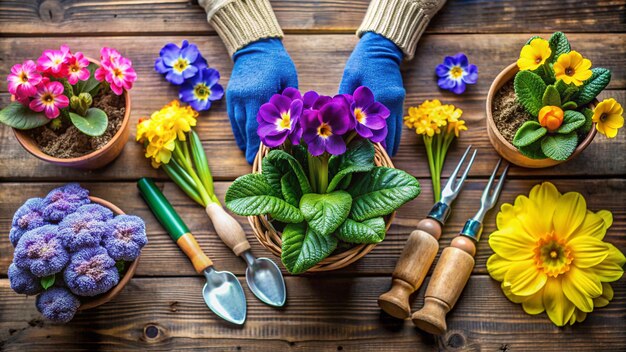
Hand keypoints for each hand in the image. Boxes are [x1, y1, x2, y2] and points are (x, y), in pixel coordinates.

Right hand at [227, 38, 297, 163]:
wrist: (255, 45)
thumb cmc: (278, 62)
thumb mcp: (290, 80)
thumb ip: (291, 102)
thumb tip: (297, 125)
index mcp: (260, 94)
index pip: (258, 126)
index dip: (259, 146)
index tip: (261, 160)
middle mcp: (244, 98)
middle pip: (246, 130)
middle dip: (250, 148)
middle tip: (254, 164)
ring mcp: (235, 98)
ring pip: (238, 126)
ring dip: (244, 141)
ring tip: (249, 156)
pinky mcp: (230, 97)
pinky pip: (234, 119)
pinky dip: (239, 131)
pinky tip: (243, 141)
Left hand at [339, 32, 404, 155]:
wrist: (383, 46)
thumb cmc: (362, 61)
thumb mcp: (349, 79)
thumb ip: (345, 100)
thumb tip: (336, 121)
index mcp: (379, 98)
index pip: (375, 129)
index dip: (369, 145)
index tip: (362, 157)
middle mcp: (392, 103)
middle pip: (389, 134)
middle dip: (382, 150)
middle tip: (373, 165)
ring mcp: (398, 102)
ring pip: (396, 131)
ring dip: (390, 144)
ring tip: (382, 160)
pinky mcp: (399, 100)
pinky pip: (397, 123)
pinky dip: (393, 134)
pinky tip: (386, 144)